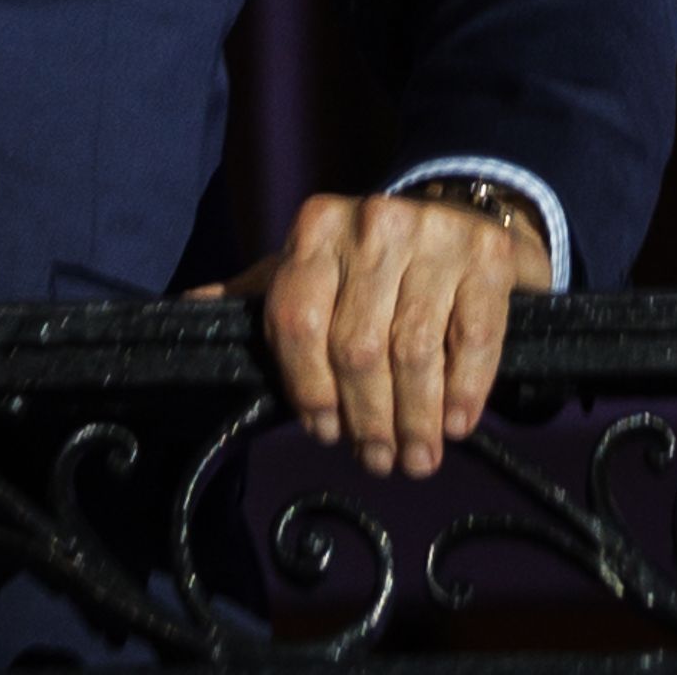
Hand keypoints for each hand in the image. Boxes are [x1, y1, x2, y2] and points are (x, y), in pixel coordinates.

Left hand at [200, 188, 550, 477]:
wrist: (457, 213)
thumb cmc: (370, 263)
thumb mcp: (309, 268)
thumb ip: (258, 293)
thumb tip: (189, 308)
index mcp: (317, 229)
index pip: (299, 322)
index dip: (309, 389)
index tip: (324, 432)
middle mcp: (374, 223)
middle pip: (359, 347)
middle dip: (368, 419)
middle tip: (378, 462)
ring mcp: (435, 235)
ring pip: (415, 350)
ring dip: (415, 420)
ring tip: (415, 459)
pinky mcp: (487, 255)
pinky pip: (473, 338)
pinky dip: (464, 390)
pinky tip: (456, 425)